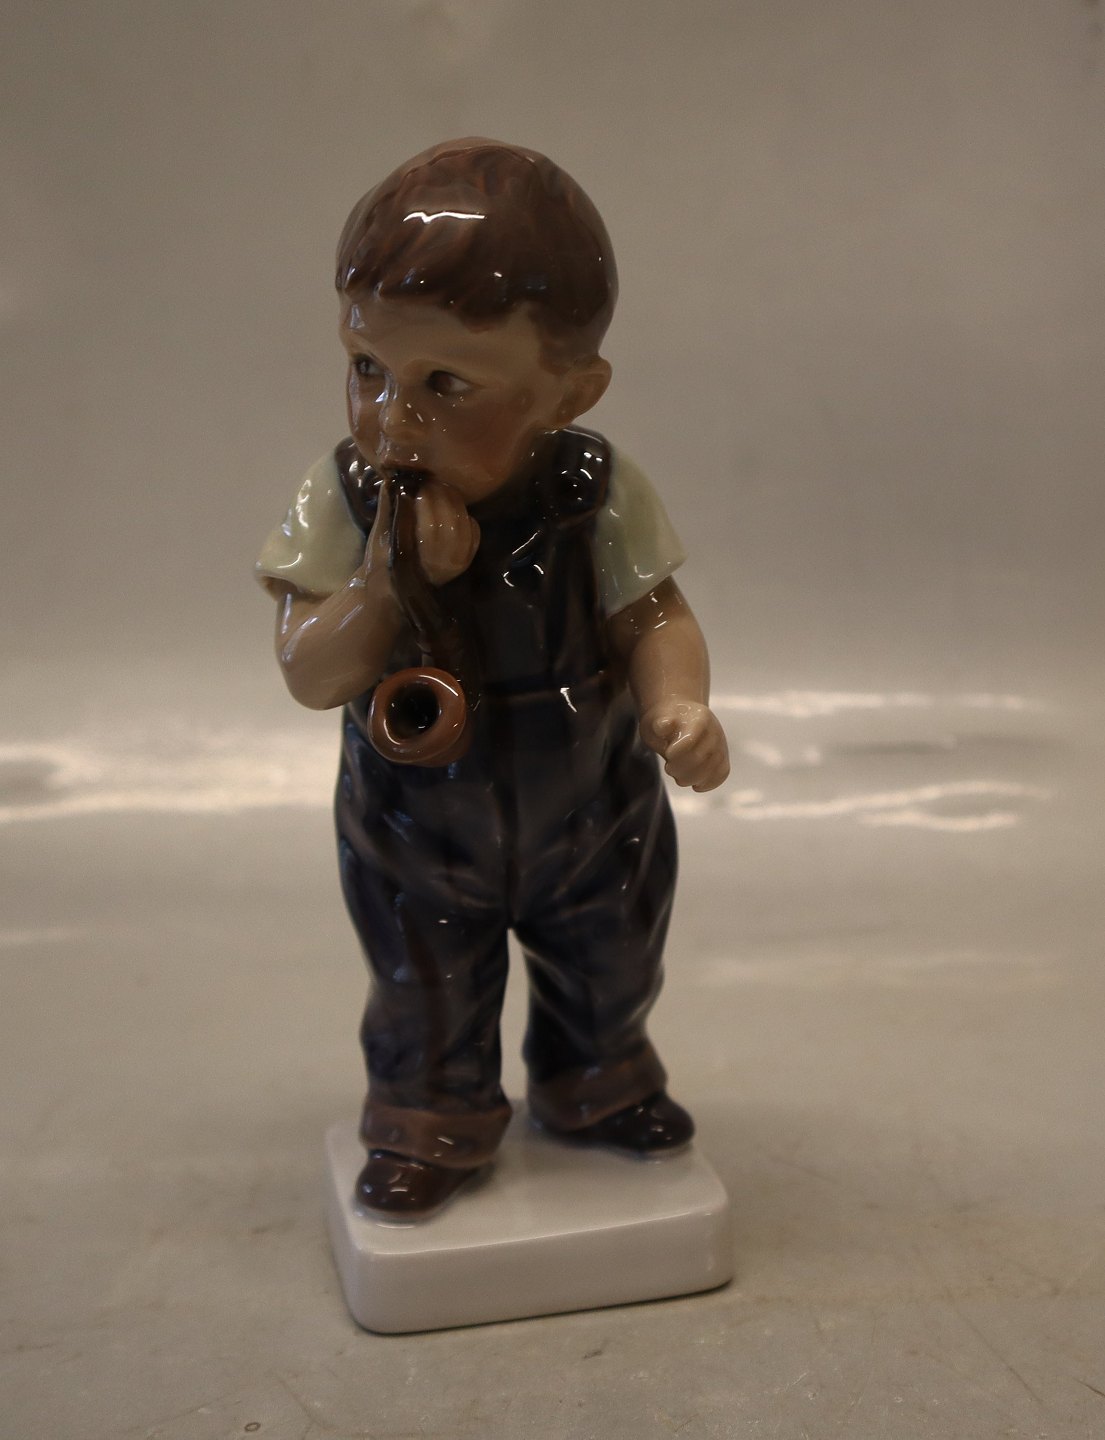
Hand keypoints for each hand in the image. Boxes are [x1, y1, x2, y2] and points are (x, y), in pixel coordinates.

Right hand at [363, 478, 480, 587]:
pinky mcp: (465, 561)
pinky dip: (466, 516)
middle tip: (429, 482)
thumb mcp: (379, 537)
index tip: (416, 484)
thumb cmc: (381, 563)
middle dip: (440, 494)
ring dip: (453, 501)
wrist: (393, 591)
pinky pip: (474, 532)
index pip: (431, 523)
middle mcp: (443, 561)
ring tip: (440, 490)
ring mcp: (457, 562)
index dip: (426, 498)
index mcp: (418, 557)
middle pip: (451, 519)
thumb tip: (390, 482)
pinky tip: (454, 508)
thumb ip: (386, 510)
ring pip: (464, 523)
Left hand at [639, 701, 729, 791]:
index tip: (668, 754)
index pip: (691, 740)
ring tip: (678, 777)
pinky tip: (695, 785)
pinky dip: (709, 783)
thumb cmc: (666, 721)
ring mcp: (720, 745)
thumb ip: (660, 725)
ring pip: (713, 768)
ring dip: (691, 778)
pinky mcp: (722, 759)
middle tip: (669, 768)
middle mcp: (714, 731)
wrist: (679, 719)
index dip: (676, 753)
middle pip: (700, 757)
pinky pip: (722, 774)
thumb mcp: (657, 719)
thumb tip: (664, 725)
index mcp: (700, 717)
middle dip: (680, 768)